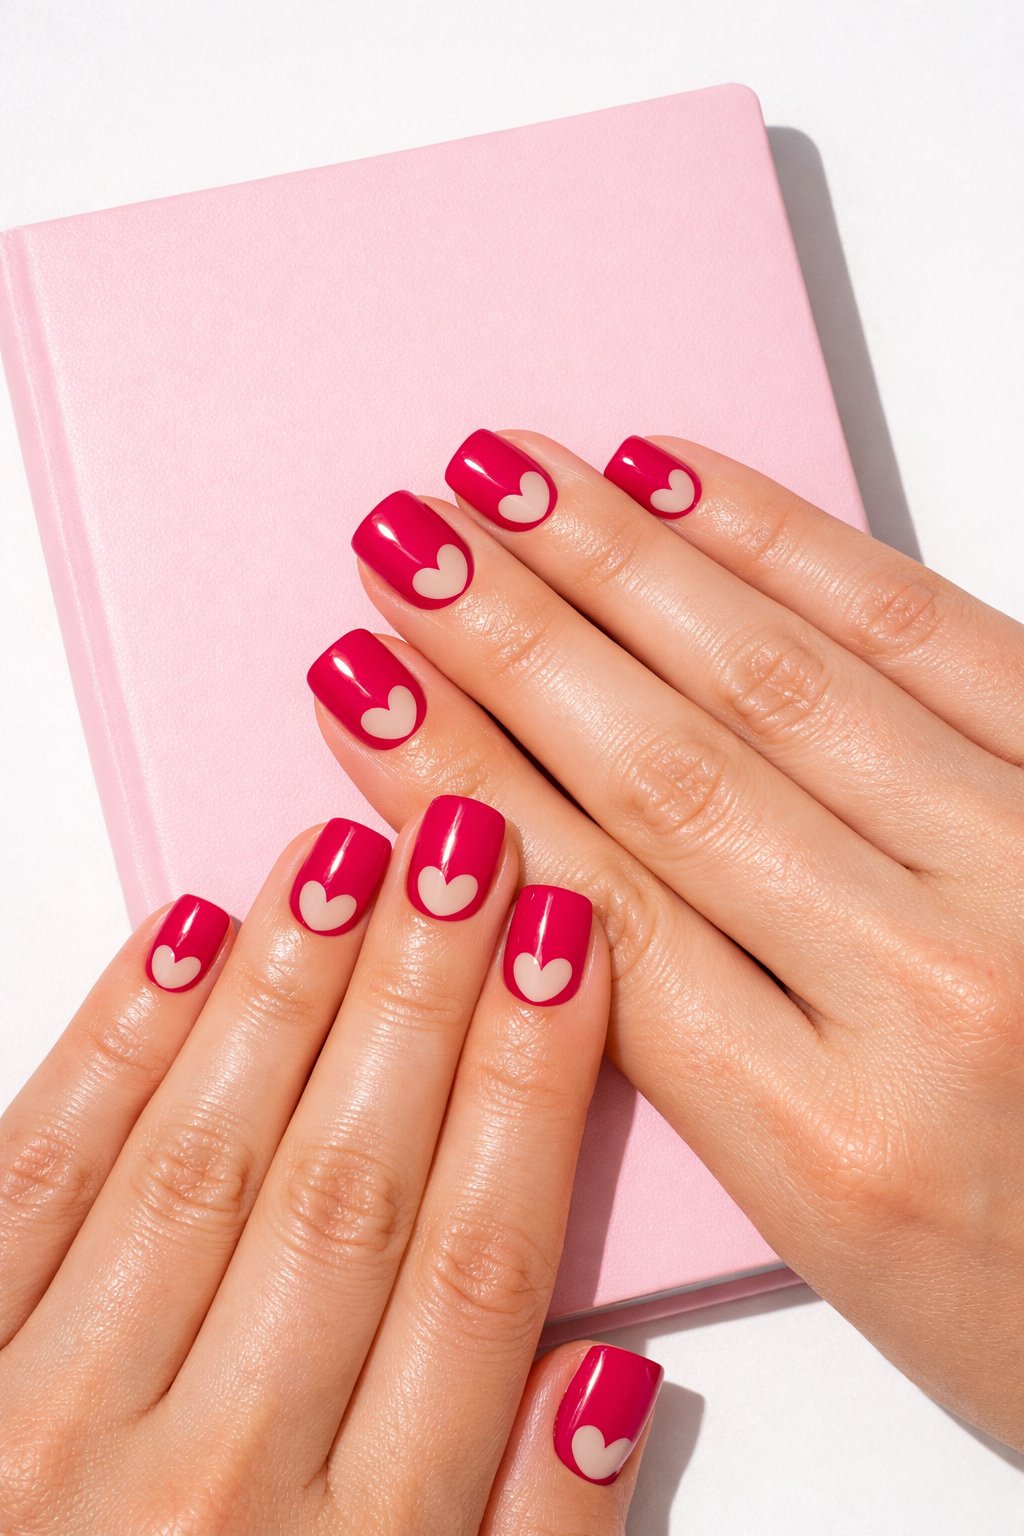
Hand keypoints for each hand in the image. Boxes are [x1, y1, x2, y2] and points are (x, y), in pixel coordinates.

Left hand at [0, 798, 662, 1532]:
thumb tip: (611, 1374)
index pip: (478, 1270)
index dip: (532, 1090)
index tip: (570, 946)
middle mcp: (208, 1483)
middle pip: (352, 1187)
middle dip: (425, 996)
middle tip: (476, 842)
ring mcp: (47, 1425)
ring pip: (204, 1162)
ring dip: (288, 991)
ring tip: (357, 851)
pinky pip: (25, 1186)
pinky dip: (108, 1051)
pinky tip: (182, 936)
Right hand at [310, 428, 1023, 1450]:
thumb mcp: (840, 1245)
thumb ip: (695, 1069)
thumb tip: (538, 871)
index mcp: (831, 1151)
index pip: (590, 906)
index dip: (452, 772)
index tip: (359, 680)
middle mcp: (934, 1000)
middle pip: (660, 773)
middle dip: (507, 637)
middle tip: (401, 539)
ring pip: (772, 681)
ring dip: (616, 561)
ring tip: (504, 478)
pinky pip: (923, 630)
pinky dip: (788, 542)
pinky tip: (680, 481)